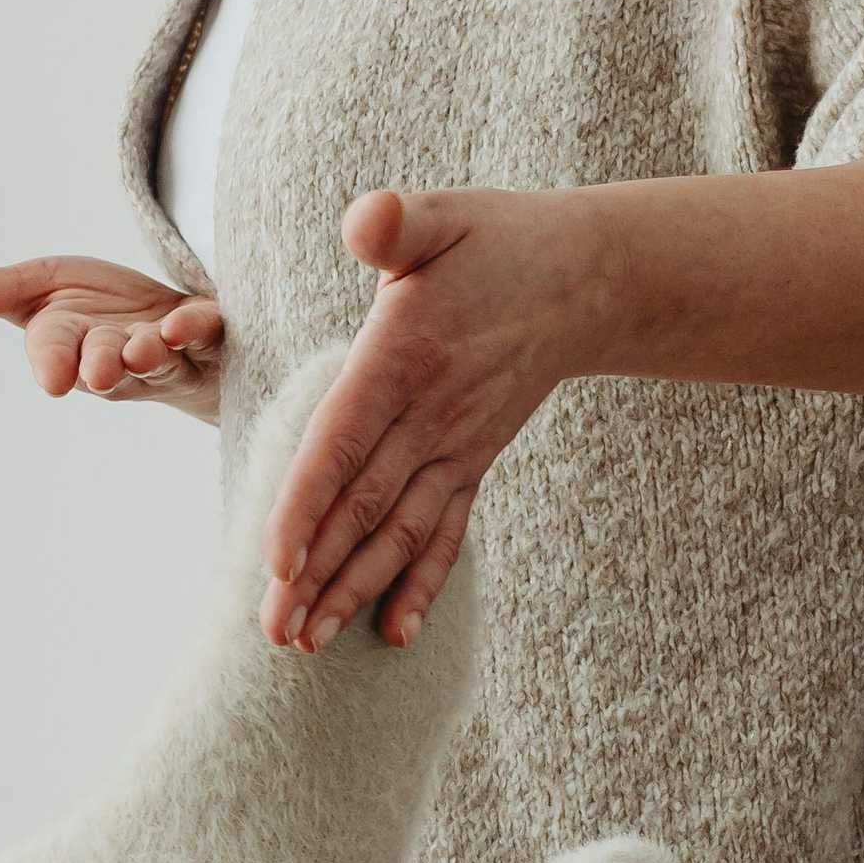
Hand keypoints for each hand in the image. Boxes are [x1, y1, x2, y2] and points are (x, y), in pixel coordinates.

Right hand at [0, 254, 227, 400]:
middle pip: (107, 361)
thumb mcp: (33, 290)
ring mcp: (166, 351)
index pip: (55, 351)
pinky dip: (200, 327)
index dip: (54, 360)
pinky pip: (209, 335)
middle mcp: (116, 356)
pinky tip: (190, 320)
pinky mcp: (211, 336)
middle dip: (104, 361)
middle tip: (103, 368)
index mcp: (70, 345)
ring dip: (152, 351)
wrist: (178, 324)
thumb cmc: (100, 310)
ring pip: (158, 358)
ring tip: (149, 344)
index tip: (56, 378)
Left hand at [264, 188, 611, 652]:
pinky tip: (394, 633)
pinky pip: (445, 531)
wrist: (589, 278)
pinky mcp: (473, 460)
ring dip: (353, 589)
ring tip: (308, 645)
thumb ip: (397, 222)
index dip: (309, 504)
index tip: (277, 563)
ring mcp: (456, 447)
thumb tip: (367, 222)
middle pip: (363, 506)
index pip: (346, 442)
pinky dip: (421, 583)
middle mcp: (431, 416)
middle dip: (317, 573)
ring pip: (399, 532)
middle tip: (274, 635)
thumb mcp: (443, 217)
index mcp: (404, 359)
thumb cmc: (497, 241)